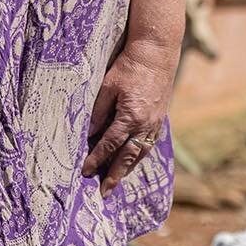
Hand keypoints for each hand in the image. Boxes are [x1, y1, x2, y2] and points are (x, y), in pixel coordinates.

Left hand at [82, 39, 179, 192]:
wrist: (157, 52)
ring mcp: (156, 122)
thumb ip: (97, 113)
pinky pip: (149, 144)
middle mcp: (146, 124)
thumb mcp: (107, 88)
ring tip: (116, 181)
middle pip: (128, 157)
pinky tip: (132, 161)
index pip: (109, 145)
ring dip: (127, 169)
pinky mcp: (160, 118)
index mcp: (131, 116)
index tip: (85, 172)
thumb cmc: (129, 67)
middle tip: (104, 193)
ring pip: (141, 153)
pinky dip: (139, 156)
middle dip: (114, 176)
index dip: (96, 159)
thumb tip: (88, 134)